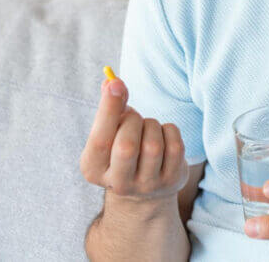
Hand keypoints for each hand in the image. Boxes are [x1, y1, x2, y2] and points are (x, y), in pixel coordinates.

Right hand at [79, 75, 189, 204]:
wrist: (145, 182)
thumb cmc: (122, 145)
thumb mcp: (110, 129)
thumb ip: (110, 107)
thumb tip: (111, 82)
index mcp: (93, 168)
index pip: (100, 140)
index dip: (108, 109)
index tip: (116, 84)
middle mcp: (118, 184)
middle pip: (127, 147)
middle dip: (133, 121)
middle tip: (134, 118)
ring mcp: (146, 186)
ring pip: (153, 146)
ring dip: (152, 125)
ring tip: (148, 128)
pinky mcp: (171, 182)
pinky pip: (175, 147)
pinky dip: (170, 131)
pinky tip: (163, 136)